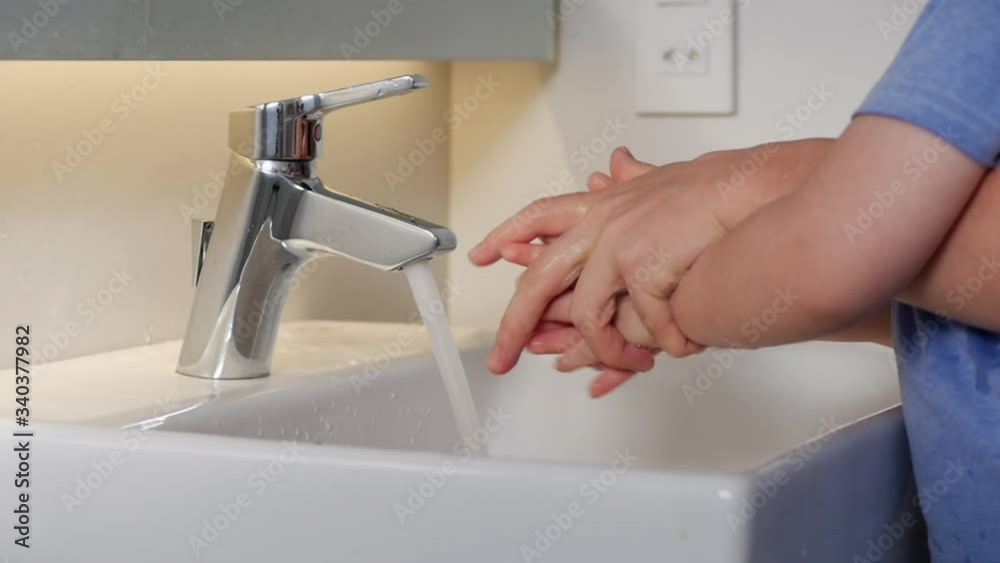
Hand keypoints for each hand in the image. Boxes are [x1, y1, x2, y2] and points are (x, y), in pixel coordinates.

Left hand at [470, 140, 831, 386]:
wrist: (755, 191)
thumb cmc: (717, 190)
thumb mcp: (662, 181)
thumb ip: (633, 178)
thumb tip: (614, 164)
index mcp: (600, 203)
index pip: (536, 216)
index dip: (505, 236)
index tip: (481, 255)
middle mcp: (600, 222)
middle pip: (538, 280)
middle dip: (516, 327)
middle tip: (502, 359)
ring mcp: (618, 244)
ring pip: (585, 316)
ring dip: (606, 352)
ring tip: (631, 364)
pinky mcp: (643, 265)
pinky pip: (639, 324)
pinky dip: (660, 345)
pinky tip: (678, 348)